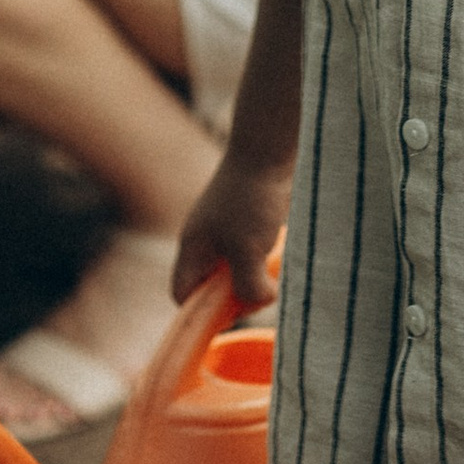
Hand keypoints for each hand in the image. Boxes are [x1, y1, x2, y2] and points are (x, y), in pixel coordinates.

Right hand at [172, 152, 288, 309]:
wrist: (268, 150)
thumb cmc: (252, 199)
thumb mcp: (247, 250)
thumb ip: (246, 285)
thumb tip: (256, 303)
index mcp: (192, 249)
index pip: (182, 294)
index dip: (201, 313)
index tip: (233, 313)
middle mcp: (204, 242)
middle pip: (210, 286)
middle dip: (234, 296)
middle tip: (260, 291)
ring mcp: (225, 231)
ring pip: (234, 271)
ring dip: (254, 279)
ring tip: (273, 273)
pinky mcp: (247, 223)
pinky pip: (251, 255)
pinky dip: (265, 262)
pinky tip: (282, 257)